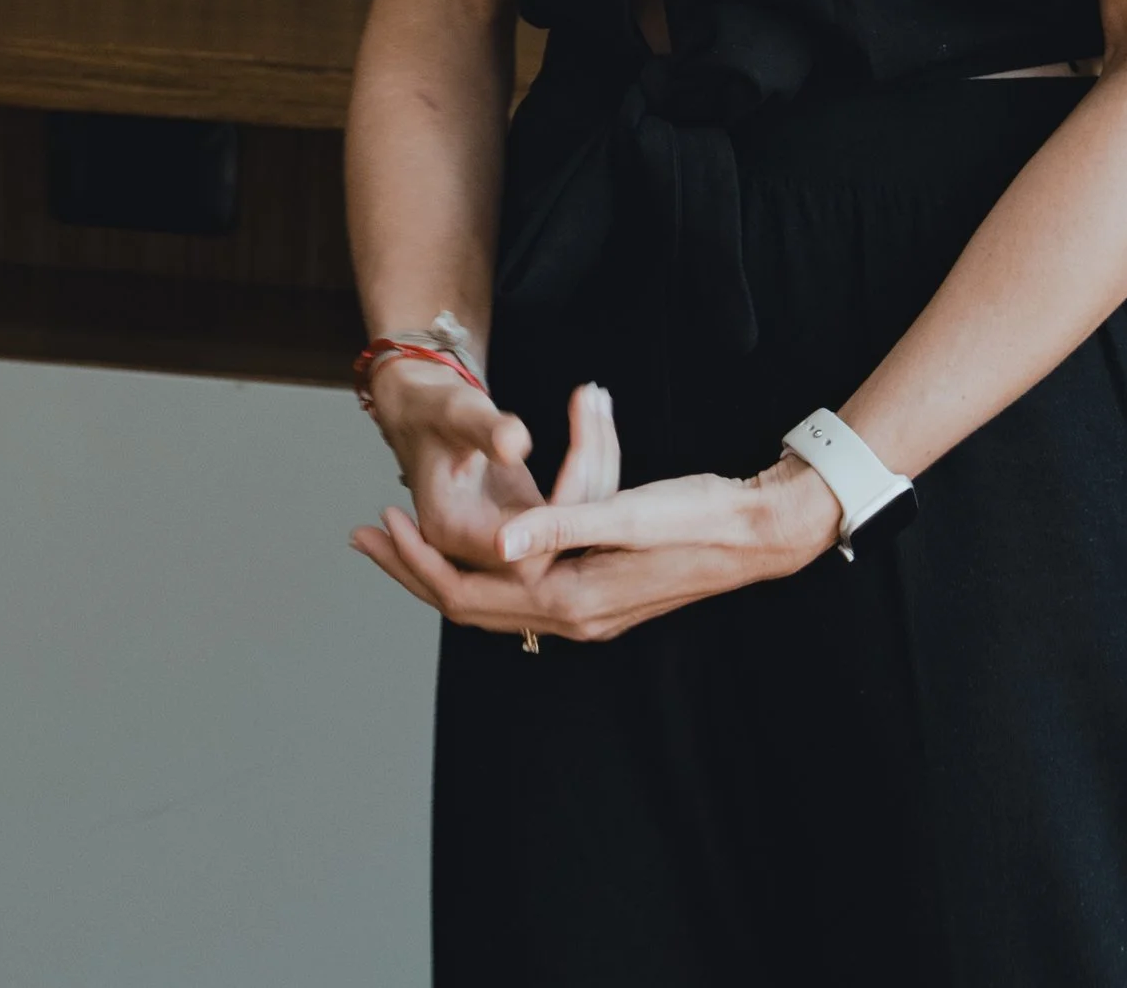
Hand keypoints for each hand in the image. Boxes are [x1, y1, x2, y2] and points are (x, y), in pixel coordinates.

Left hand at [354, 415, 841, 643]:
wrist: (760, 531)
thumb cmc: (699, 514)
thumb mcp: (629, 510)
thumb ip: (562, 524)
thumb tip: (498, 543)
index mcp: (572, 599)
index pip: (470, 595)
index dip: (417, 563)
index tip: (381, 521)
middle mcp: (575, 616)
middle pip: (470, 606)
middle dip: (414, 571)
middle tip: (367, 535)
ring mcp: (589, 610)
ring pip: (495, 601)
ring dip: (445, 570)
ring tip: (407, 535)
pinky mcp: (602, 592)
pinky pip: (523, 592)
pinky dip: (488, 569)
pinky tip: (483, 545)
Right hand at [358, 369, 621, 585]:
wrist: (422, 412)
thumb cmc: (432, 410)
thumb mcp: (454, 413)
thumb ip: (484, 430)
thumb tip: (517, 445)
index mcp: (454, 530)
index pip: (525, 548)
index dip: (562, 514)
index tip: (583, 449)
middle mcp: (480, 546)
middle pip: (556, 539)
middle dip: (589, 472)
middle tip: (597, 404)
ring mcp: (507, 537)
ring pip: (570, 523)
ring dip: (596, 461)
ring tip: (597, 399)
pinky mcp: (527, 521)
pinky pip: (569, 508)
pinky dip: (589, 465)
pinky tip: (595, 421)